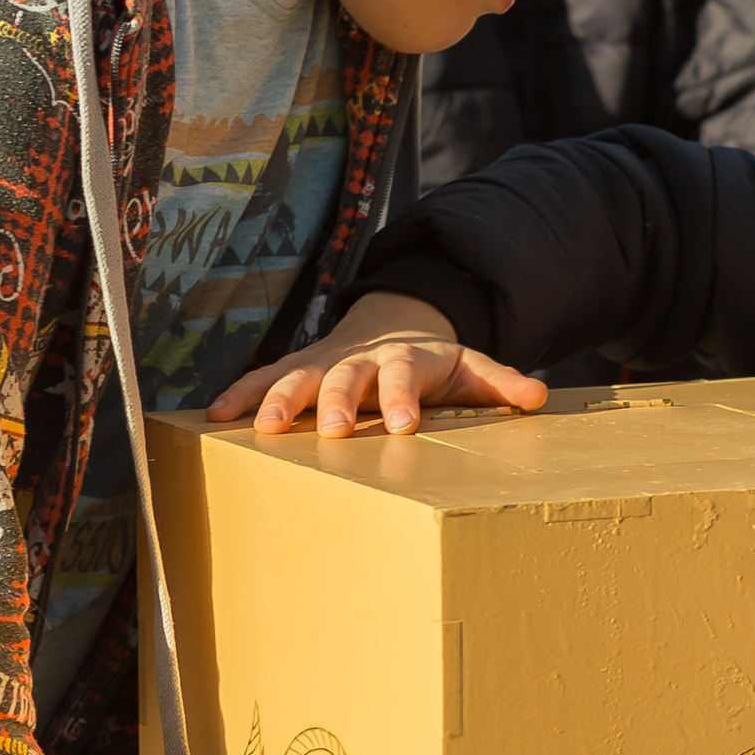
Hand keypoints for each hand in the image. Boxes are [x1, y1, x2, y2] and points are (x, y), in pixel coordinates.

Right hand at [208, 292, 545, 438]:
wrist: (396, 322)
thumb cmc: (437, 360)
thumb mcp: (473, 366)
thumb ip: (503, 382)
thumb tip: (540, 397)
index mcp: (406, 359)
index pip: (405, 377)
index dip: (402, 399)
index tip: (403, 426)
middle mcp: (361, 358)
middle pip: (347, 378)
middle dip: (339, 403)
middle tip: (335, 432)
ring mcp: (326, 362)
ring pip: (299, 376)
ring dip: (280, 399)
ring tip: (265, 427)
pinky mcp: (298, 368)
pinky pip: (265, 378)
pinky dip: (241, 394)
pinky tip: (215, 415)